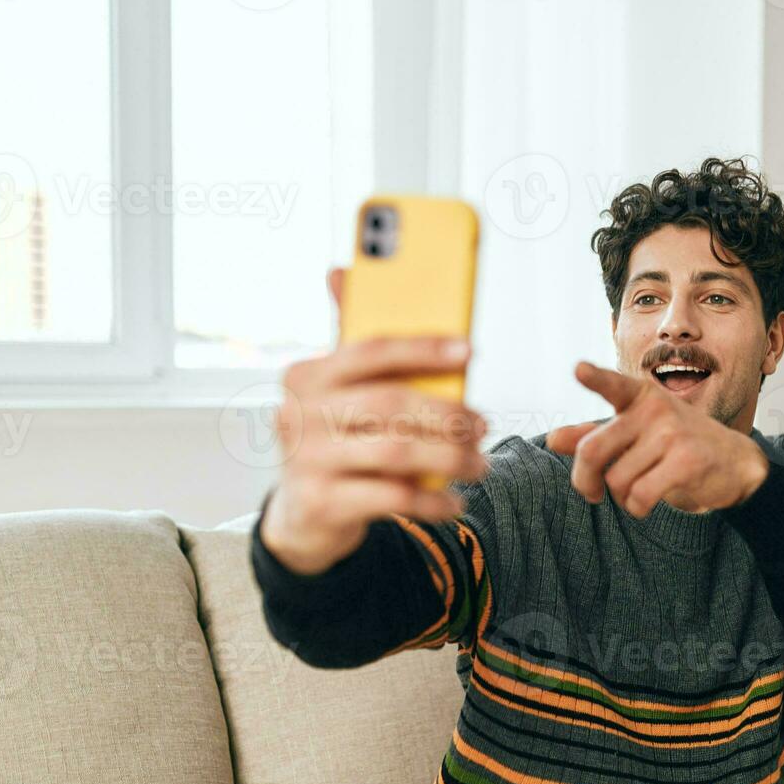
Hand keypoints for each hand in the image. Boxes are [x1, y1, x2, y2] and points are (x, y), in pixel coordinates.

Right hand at [259, 269, 487, 574]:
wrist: (303, 513)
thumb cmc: (335, 438)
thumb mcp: (337, 392)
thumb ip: (352, 342)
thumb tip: (341, 269)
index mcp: (305, 374)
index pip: (369, 349)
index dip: (422, 348)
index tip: (470, 350)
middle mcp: (298, 414)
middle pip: (389, 402)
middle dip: (448, 412)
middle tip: (484, 424)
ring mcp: (306, 460)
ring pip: (396, 451)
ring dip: (451, 458)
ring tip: (481, 463)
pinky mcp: (320, 502)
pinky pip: (392, 497)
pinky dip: (433, 500)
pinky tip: (456, 501)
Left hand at [547, 361, 768, 517]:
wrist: (734, 462)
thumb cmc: (675, 445)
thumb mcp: (634, 434)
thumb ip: (593, 436)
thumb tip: (553, 439)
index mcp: (639, 397)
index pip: (612, 385)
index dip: (594, 378)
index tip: (579, 370)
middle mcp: (655, 409)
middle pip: (593, 450)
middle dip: (585, 480)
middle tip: (592, 493)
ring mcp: (672, 433)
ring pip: (616, 480)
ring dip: (620, 497)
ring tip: (637, 490)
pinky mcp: (687, 461)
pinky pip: (639, 496)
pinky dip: (637, 507)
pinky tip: (647, 502)